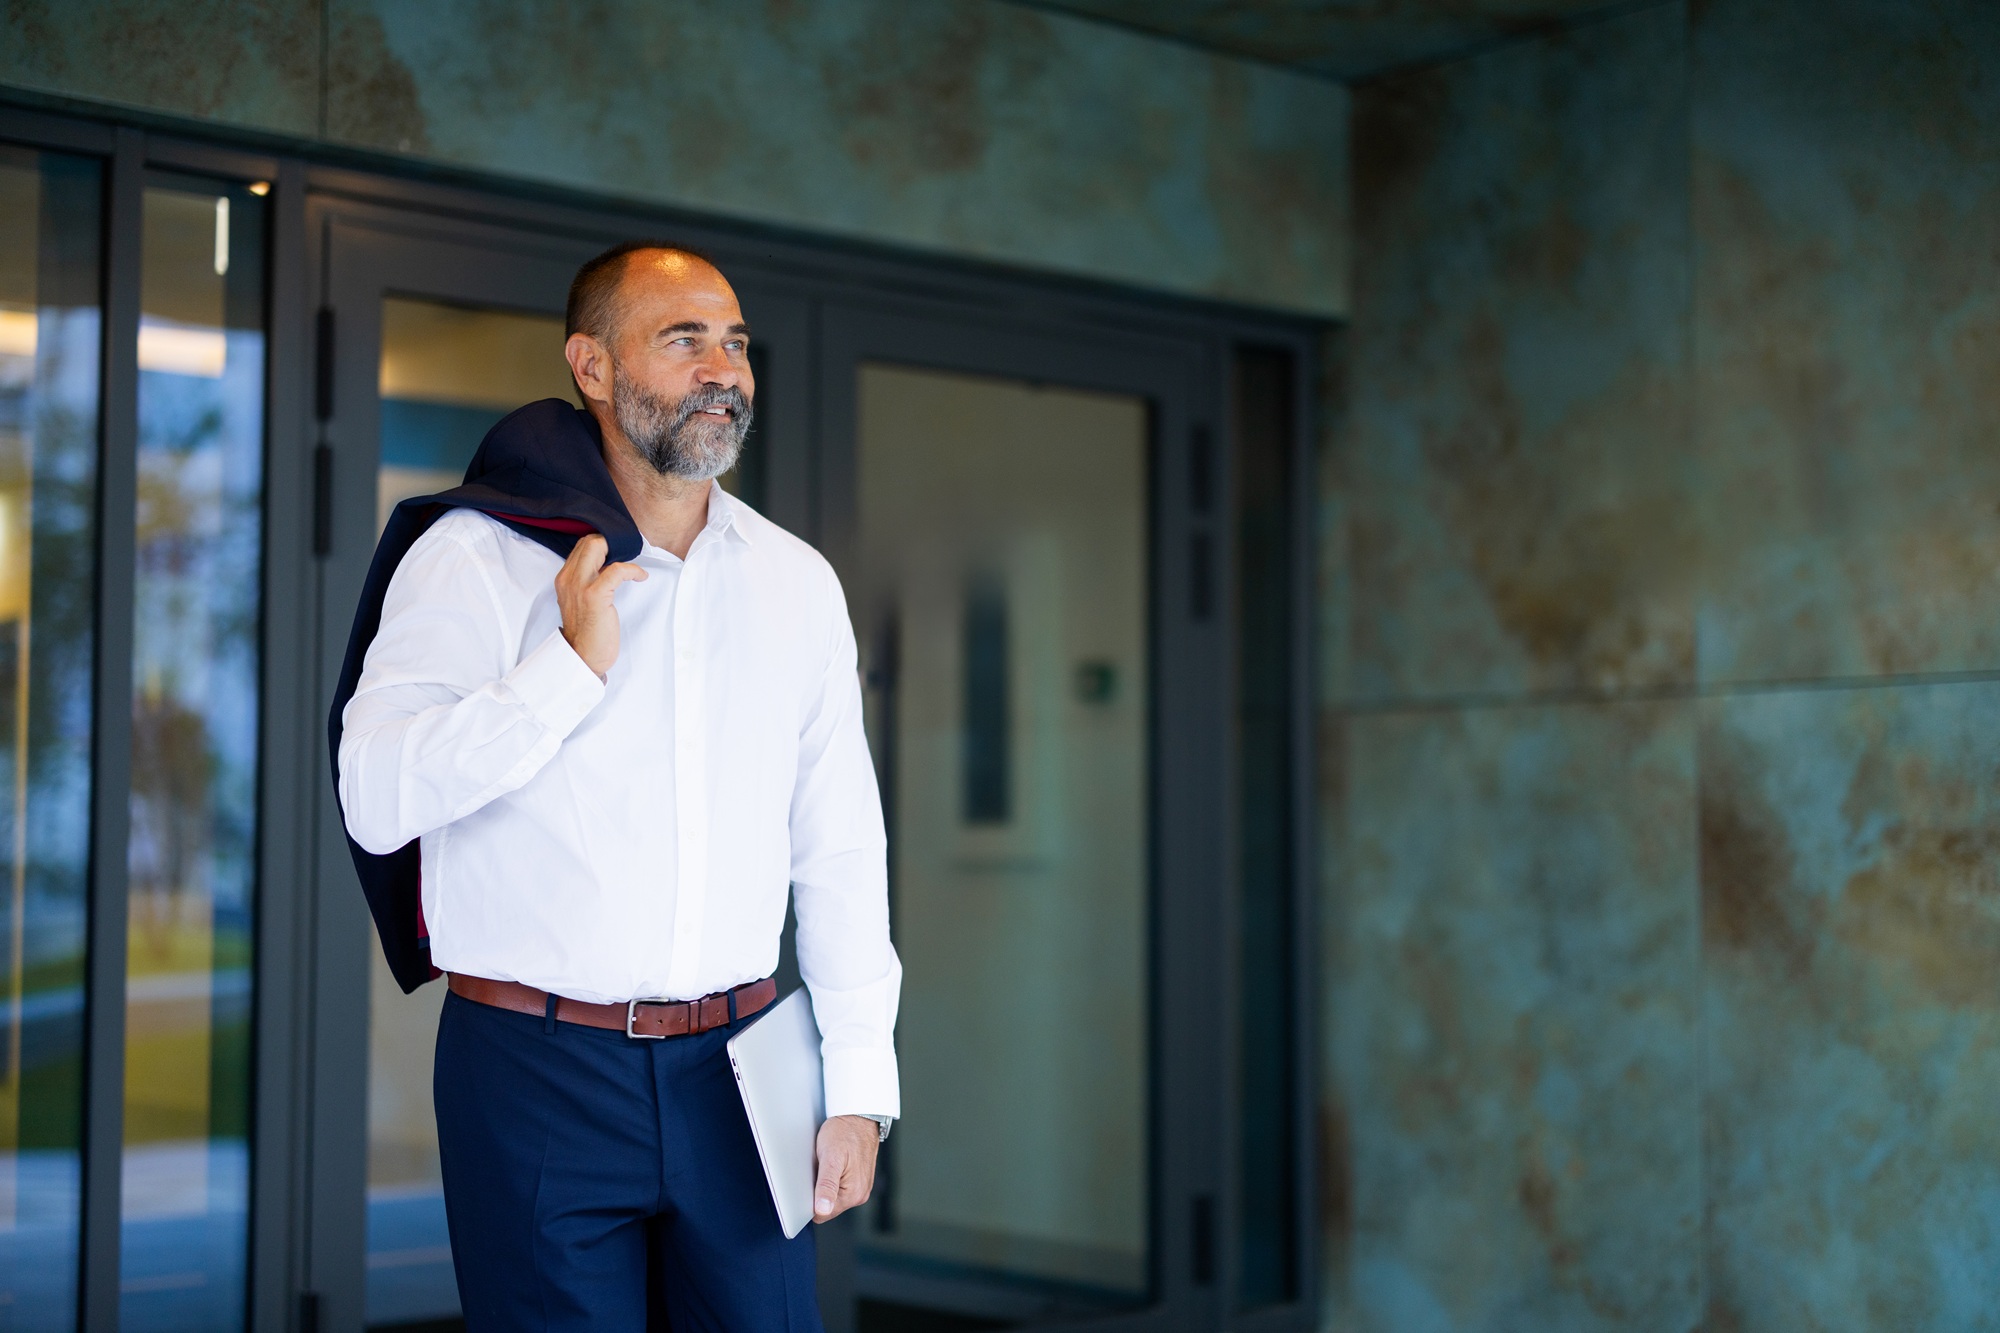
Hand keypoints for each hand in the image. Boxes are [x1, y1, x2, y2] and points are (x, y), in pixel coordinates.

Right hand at [554, 534, 645, 677]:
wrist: (583, 656)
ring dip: (621, 551)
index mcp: (564, 579)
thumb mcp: (581, 601)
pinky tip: (641, 576)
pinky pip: (617, 570)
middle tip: (628, 555)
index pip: (581, 545)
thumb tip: (608, 565)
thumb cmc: (588, 631)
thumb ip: (587, 581)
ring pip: (597, 547)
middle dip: (612, 542)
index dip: (602, 543)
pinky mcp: (594, 596)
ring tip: (633, 566)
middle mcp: (568, 579)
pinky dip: (633, 570)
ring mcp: (579, 586)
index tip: (620, 550)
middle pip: (589, 541)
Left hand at [812, 1115, 879, 1222]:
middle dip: (817, 1192)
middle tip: (818, 1169)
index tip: (807, 1183)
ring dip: (824, 1185)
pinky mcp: (859, 1181)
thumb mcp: (831, 1157)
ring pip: (831, 1198)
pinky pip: (838, 1188)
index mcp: (853, 1194)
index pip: (822, 1214)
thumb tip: (822, 1210)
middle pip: (827, 1208)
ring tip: (826, 1165)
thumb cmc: (844, 1133)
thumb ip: (826, 1186)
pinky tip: (832, 1165)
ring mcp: (860, 1189)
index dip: (809, 1202)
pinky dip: (831, 1179)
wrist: (859, 1117)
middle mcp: (859, 1195)